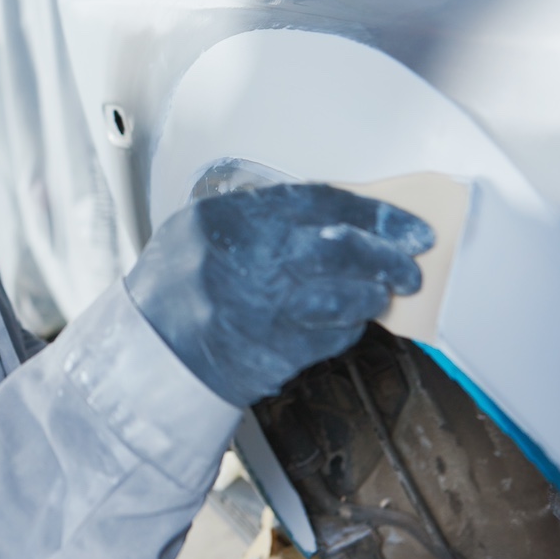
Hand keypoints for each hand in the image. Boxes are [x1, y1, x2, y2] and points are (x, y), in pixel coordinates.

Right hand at [126, 183, 434, 407]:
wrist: (150, 352)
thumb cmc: (175, 286)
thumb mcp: (201, 227)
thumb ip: (260, 215)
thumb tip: (334, 214)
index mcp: (228, 220)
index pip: (319, 203)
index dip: (373, 213)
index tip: (406, 224)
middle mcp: (247, 264)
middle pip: (341, 250)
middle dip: (388, 256)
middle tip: (409, 262)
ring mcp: (262, 313)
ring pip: (345, 298)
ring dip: (374, 294)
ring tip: (382, 291)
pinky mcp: (274, 355)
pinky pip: (332, 336)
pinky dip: (348, 326)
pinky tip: (349, 319)